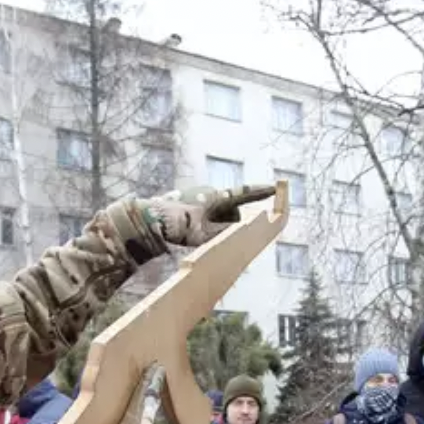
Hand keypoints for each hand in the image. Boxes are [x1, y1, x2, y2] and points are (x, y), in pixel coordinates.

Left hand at [104, 184, 277, 261]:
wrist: (147, 219)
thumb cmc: (175, 226)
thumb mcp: (202, 235)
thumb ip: (223, 235)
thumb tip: (239, 236)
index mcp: (215, 196)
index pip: (244, 193)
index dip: (260, 192)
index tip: (276, 186)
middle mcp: (209, 192)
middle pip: (232, 210)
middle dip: (230, 223)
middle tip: (211, 236)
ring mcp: (199, 196)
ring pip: (219, 214)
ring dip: (217, 225)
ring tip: (196, 235)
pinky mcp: (191, 201)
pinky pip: (208, 214)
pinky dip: (207, 224)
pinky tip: (191, 232)